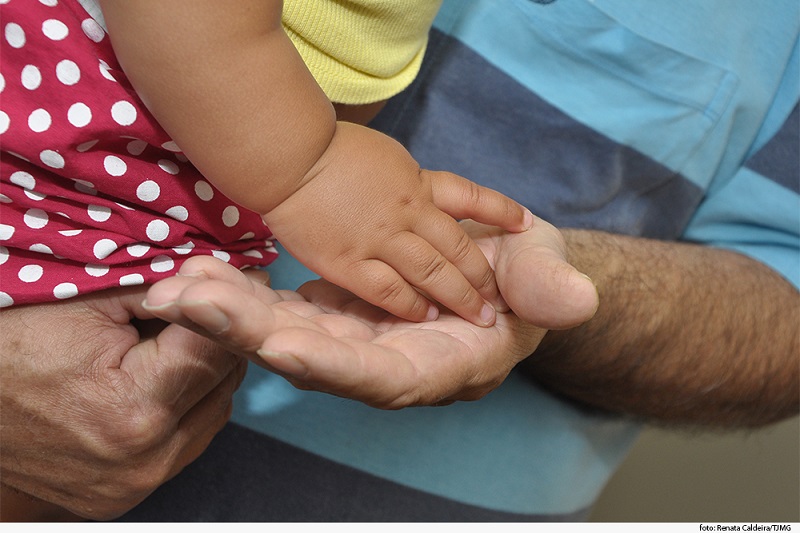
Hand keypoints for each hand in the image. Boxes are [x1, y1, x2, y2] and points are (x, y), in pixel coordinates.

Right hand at [0, 287, 246, 520]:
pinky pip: (189, 438)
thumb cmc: (14, 346)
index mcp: (135, 409)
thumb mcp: (88, 302)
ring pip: (215, 410)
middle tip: (203, 304)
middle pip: (223, 380)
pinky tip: (163, 377)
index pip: (216, 346)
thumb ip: (164, 291)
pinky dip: (188, 405)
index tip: (225, 281)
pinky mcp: (125, 495)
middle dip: (217, 336)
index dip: (221, 305)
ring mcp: (135, 484)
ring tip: (176, 340)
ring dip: (206, 372)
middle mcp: (144, 459)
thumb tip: (219, 280)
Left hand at [142, 218, 596, 407]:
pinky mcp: (335, 309)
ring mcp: (355, 335)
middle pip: (312, 357)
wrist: (502, 271)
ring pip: (285, 332)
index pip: (382, 375)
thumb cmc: (529, 281)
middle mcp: (386, 360)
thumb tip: (574, 299)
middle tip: (185, 305)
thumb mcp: (548, 277)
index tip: (279, 343)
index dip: (334, 363)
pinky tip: (197, 274)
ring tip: (172, 288)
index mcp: (438, 363)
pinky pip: (282, 306)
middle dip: (248, 335)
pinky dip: (241, 294)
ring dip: (228, 313)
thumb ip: (551, 290)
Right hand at [263, 122, 533, 327]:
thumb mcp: (380, 156)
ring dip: (459, 296)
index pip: (470, 196)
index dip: (500, 210)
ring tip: (479, 316)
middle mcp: (407, 211)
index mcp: (415, 181)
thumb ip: (402, 182)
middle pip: (458, 247)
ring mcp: (380, 238)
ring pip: (432, 273)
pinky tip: (425, 317)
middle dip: (481, 275)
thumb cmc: (325, 148)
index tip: (525, 223)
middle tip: (499, 299)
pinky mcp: (349, 261)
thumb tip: (413, 197)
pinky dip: (410, 306)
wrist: (287, 152)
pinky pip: (388, 291)